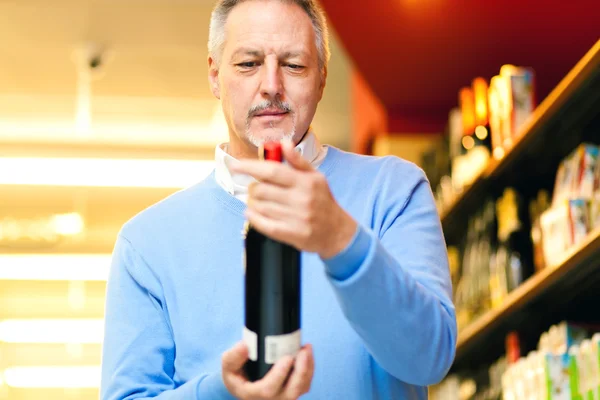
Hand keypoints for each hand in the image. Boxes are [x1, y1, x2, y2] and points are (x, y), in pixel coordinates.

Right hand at [222, 341, 314, 399]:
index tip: (287, 357)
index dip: (280, 375)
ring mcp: (281, 398)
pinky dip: (309, 370)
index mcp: (252, 395)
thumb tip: (244, 346)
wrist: (243, 385)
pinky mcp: (290, 393)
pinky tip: (307, 354)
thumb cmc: (236, 375)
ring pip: (300, 389)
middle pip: (290, 393)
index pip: (268, 390)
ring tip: (306, 349)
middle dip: (301, 372)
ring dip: (307, 369)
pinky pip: (304, 386)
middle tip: (303, 351)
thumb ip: (233, 357)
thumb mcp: (228, 366)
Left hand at [230, 140, 356, 258]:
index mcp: (306, 182)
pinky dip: (253, 217)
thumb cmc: (322, 201)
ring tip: (258, 201)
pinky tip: (252, 213)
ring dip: (253, 203)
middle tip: (256, 189)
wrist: (336, 231)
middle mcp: (301, 199)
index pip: (272, 171)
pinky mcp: (292, 234)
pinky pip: (264, 225)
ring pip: (260, 207)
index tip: (235, 165)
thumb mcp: (315, 177)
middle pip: (261, 190)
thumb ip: (297, 161)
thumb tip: (284, 143)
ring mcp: (297, 218)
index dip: (250, 167)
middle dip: (253, 188)